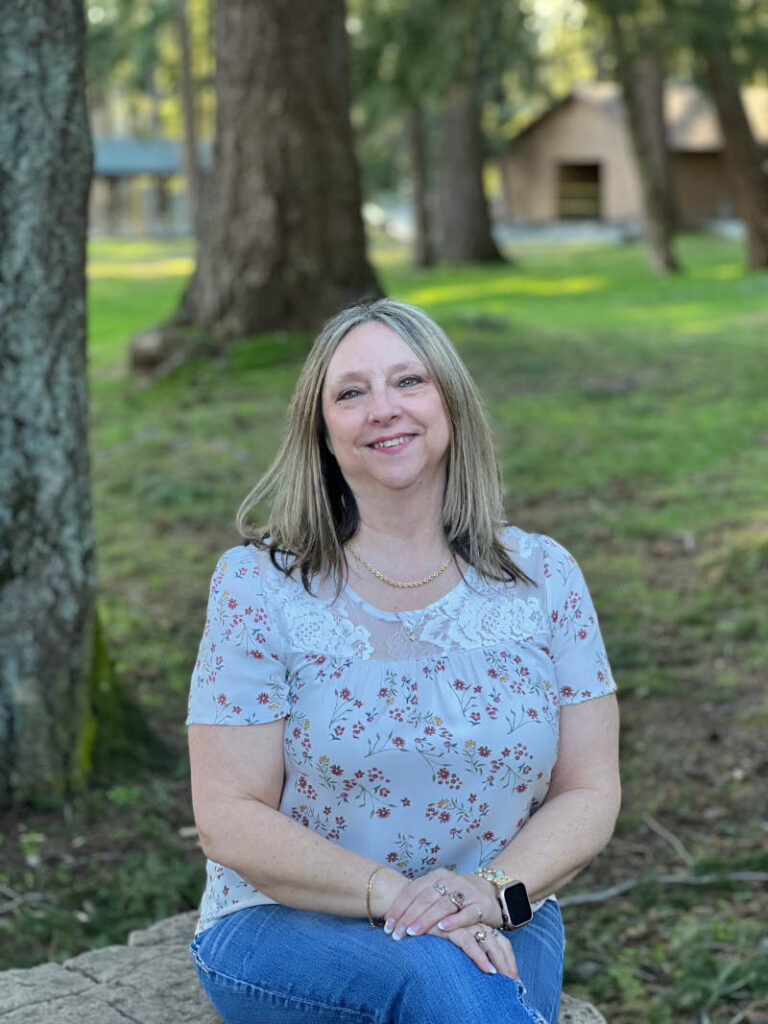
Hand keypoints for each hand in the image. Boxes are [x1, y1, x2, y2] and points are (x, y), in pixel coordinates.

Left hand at [382, 868, 501, 942]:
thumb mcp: (438, 893)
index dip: (399, 907)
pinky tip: (443, 928)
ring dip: (426, 919)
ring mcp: (466, 891)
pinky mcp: (481, 905)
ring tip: (412, 932)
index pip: (413, 890)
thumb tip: (391, 917)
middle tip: (396, 933)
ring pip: (442, 905)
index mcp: (436, 876)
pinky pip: (466, 913)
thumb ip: (419, 900)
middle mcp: (450, 880)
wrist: (489, 892)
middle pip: (425, 898)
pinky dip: (454, 921)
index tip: (388, 924)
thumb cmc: (456, 897)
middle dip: (408, 917)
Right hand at [427, 920, 519, 978]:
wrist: (408, 907)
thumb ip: (465, 944)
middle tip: (515, 982)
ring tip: (506, 980)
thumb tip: (481, 967)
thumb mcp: (451, 936)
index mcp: (476, 924)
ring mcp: (462, 923)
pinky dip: (479, 956)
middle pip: (498, 942)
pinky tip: (487, 969)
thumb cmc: (429, 926)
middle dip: (508, 963)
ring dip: (500, 962)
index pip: (499, 941)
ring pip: (489, 942)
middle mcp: (472, 922)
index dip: (508, 959)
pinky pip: (468, 942)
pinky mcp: (449, 926)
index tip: (515, 978)